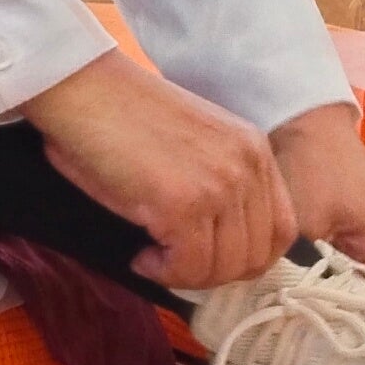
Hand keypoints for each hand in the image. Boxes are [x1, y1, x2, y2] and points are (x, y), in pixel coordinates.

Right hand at [26, 52, 293, 291]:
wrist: (83, 88)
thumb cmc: (120, 115)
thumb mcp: (193, 145)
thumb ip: (219, 183)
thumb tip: (217, 245)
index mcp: (254, 150)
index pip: (281, 230)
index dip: (245, 258)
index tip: (207, 259)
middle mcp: (247, 167)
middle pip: (256, 256)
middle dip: (213, 274)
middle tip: (174, 264)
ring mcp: (219, 185)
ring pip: (223, 268)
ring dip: (185, 276)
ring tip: (152, 258)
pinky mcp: (184, 204)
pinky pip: (188, 266)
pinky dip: (163, 273)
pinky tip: (141, 257)